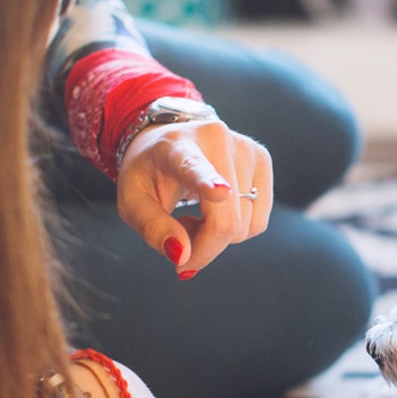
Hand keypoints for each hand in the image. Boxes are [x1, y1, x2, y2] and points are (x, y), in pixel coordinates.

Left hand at [116, 119, 272, 276]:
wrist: (167, 141)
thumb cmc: (149, 172)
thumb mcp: (133, 202)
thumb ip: (153, 229)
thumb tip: (182, 257)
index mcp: (176, 148)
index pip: (193, 168)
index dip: (207, 183)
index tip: (219, 192)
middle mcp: (217, 140)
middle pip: (226, 221)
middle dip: (204, 248)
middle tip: (178, 239)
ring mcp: (246, 149)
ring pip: (245, 226)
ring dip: (219, 237)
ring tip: (196, 216)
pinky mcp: (263, 161)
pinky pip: (258, 222)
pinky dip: (236, 230)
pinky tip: (216, 212)